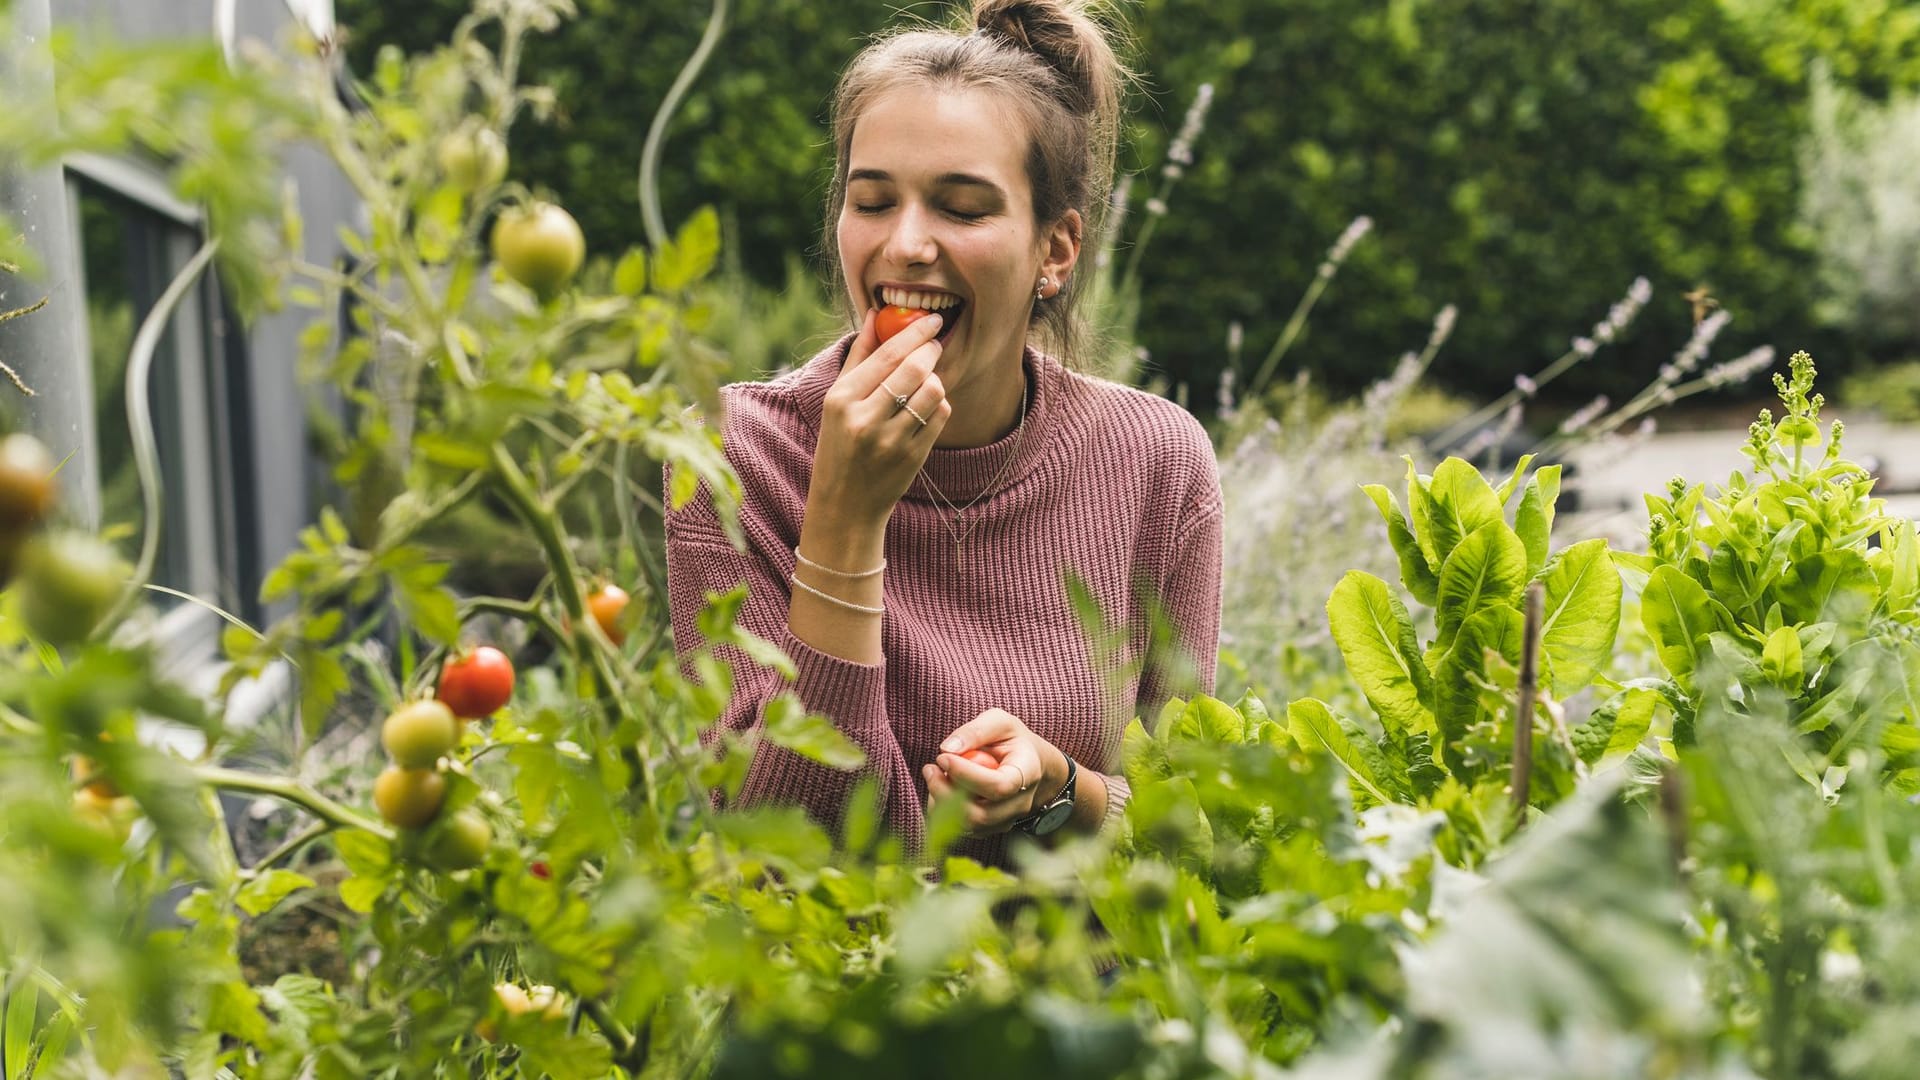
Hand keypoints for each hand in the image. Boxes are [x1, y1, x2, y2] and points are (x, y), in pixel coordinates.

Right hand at [807, 309, 951, 527]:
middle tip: (933, 347)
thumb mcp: (837, 401)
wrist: (845, 505)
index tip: (933, 319)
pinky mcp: (913, 457)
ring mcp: (891, 441)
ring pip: (934, 391)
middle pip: (916, 369)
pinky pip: (940, 416)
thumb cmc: (839, 445)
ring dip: (935, 381)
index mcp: (841, 399)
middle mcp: (865, 419)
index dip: (916, 332)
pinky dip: (938, 406)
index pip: (888, 354)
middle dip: (931, 352)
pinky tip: (923, 410)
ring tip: (923, 384)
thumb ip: (859, 356)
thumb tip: (876, 315)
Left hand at [923, 708, 1067, 835]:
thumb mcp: (1000, 723)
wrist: (1030, 764)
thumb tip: (948, 748)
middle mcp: (1020, 804)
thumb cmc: (1012, 740)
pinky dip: (943, 811)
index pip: (999, 786)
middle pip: (981, 814)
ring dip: (942, 803)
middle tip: (930, 768)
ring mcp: (1005, 820)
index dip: (967, 775)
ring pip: (968, 825)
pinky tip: (941, 787)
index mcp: (1027, 773)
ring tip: (934, 776)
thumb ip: (976, 731)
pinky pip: (961, 829)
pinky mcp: (989, 829)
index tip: (943, 757)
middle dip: (947, 793)